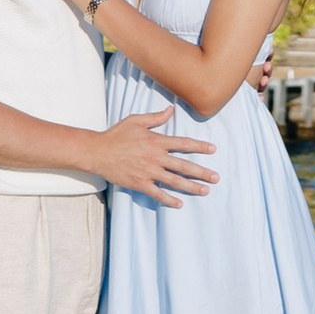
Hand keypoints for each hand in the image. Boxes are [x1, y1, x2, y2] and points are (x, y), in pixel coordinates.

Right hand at [100, 106, 215, 205]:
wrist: (98, 152)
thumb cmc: (116, 135)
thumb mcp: (136, 121)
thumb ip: (155, 117)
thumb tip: (171, 110)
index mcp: (156, 141)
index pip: (183, 144)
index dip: (200, 146)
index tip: (213, 149)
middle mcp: (156, 157)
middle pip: (184, 166)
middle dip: (202, 172)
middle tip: (216, 177)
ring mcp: (149, 172)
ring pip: (175, 181)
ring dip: (192, 187)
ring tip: (205, 191)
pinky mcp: (140, 184)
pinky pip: (158, 194)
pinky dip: (169, 200)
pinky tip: (180, 204)